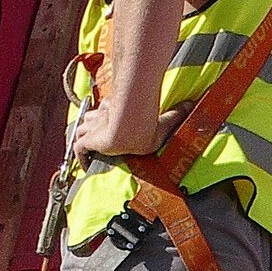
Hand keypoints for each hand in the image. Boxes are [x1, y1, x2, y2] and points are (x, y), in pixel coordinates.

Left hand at [72, 99, 195, 169]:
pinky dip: (80, 157)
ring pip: (82, 131)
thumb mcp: (164, 119)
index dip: (108, 117)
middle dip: (93, 126)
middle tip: (98, 138)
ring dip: (86, 140)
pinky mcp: (88, 140)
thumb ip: (176, 113)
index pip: (108, 109)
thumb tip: (193, 104)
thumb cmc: (147, 123)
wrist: (131, 129)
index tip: (112, 125)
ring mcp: (93, 128)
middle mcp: (103, 116)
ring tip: (91, 152)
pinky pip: (78, 149)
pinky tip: (85, 166)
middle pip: (91, 118)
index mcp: (119, 108)